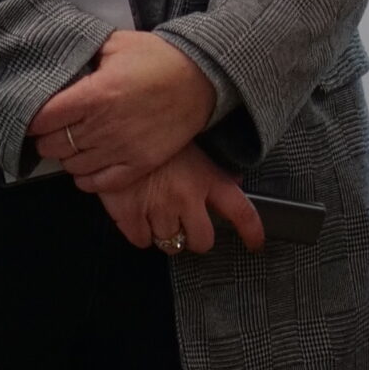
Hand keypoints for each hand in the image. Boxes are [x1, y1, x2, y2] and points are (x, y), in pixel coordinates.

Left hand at [28, 30, 215, 189]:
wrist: (201, 78)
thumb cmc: (157, 57)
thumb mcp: (117, 43)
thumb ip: (85, 52)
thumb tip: (59, 59)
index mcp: (96, 94)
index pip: (44, 118)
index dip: (32, 118)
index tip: (33, 115)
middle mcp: (104, 126)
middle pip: (54, 145)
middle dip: (45, 138)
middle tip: (50, 129)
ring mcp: (122, 149)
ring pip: (74, 166)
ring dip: (66, 157)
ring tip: (70, 145)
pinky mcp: (139, 164)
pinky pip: (100, 184)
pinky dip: (86, 179)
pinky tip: (86, 167)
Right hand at [95, 142, 266, 255]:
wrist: (113, 125)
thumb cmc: (154, 132)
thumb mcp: (190, 143)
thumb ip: (212, 168)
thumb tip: (234, 182)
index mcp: (206, 177)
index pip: (241, 210)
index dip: (251, 231)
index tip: (255, 243)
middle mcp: (186, 197)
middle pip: (202, 241)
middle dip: (193, 236)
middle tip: (182, 222)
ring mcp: (158, 208)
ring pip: (169, 244)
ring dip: (163, 231)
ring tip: (153, 206)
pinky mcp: (131, 215)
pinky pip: (141, 241)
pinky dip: (139, 231)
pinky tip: (136, 210)